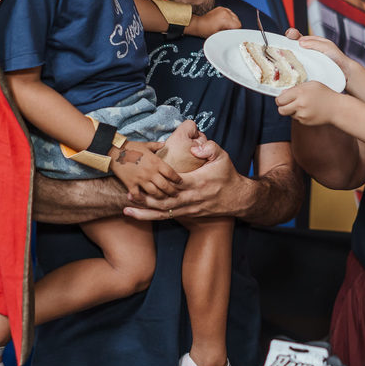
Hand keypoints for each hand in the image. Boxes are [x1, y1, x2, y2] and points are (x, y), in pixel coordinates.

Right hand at [111, 141, 182, 198]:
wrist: (114, 150)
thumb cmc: (131, 147)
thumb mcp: (146, 145)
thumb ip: (156, 145)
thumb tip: (164, 143)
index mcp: (156, 162)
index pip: (171, 173)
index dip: (178, 179)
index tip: (181, 182)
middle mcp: (150, 172)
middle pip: (165, 185)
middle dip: (172, 191)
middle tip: (176, 195)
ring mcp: (140, 179)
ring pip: (154, 192)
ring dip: (160, 197)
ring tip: (164, 198)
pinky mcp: (131, 184)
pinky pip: (138, 195)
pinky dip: (142, 200)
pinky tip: (145, 202)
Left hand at [123, 141, 244, 219]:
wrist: (237, 198)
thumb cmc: (227, 175)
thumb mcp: (223, 157)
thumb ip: (209, 148)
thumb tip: (195, 147)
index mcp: (198, 182)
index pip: (175, 183)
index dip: (160, 181)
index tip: (144, 176)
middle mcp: (192, 198)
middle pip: (165, 201)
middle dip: (145, 198)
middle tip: (128, 192)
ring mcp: (189, 208)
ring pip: (164, 212)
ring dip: (145, 211)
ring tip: (127, 207)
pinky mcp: (188, 214)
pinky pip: (168, 217)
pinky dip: (152, 217)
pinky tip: (138, 215)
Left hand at [194, 5, 239, 36]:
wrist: (199, 24)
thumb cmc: (206, 30)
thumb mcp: (219, 35)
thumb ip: (229, 34)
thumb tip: (235, 35)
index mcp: (225, 19)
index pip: (238, 25)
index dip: (235, 30)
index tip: (230, 32)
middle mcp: (225, 12)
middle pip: (237, 20)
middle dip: (233, 26)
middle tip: (226, 30)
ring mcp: (223, 9)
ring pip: (234, 16)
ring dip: (231, 21)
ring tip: (224, 25)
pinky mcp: (221, 8)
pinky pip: (230, 13)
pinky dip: (228, 17)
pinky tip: (223, 21)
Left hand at [276, 81, 340, 125]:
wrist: (336, 108)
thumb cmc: (325, 94)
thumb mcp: (311, 85)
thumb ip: (296, 88)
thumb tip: (282, 93)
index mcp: (300, 92)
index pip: (280, 99)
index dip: (280, 99)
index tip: (283, 98)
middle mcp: (300, 104)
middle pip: (281, 109)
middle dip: (282, 107)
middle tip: (287, 104)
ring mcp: (302, 114)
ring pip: (288, 114)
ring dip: (292, 111)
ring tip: (303, 106)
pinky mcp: (305, 121)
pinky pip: (296, 118)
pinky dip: (300, 115)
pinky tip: (308, 110)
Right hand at [286, 29, 354, 74]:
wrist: (343, 72)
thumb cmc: (337, 58)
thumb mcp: (327, 46)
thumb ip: (314, 43)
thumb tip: (300, 42)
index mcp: (310, 42)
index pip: (297, 36)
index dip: (291, 35)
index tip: (290, 35)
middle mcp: (305, 51)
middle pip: (291, 47)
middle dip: (285, 45)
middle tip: (283, 45)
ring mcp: (304, 62)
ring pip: (292, 58)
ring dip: (287, 58)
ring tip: (283, 57)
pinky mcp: (305, 71)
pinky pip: (296, 69)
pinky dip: (291, 69)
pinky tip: (289, 69)